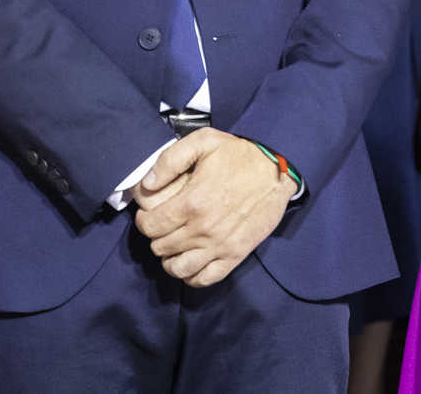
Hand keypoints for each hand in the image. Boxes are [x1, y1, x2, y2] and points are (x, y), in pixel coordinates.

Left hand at [130, 129, 292, 286]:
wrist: (277, 172)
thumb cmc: (239, 155)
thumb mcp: (203, 142)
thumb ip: (170, 160)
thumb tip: (146, 184)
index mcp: (192, 202)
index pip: (151, 226)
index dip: (143, 221)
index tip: (148, 215)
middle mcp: (203, 229)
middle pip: (161, 247)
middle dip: (155, 237)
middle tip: (162, 227)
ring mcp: (219, 246)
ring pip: (179, 268)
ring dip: (169, 259)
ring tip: (172, 247)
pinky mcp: (235, 255)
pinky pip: (205, 279)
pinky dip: (191, 276)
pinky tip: (190, 262)